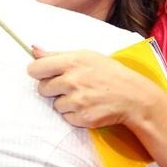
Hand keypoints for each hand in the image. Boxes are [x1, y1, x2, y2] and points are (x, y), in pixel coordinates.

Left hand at [27, 47, 159, 129]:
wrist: (133, 96)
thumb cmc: (108, 73)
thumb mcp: (86, 56)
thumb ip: (57, 54)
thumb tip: (33, 49)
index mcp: (72, 61)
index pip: (35, 69)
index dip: (38, 72)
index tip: (46, 74)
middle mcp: (72, 80)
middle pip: (42, 89)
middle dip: (53, 89)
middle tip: (71, 86)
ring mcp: (77, 100)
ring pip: (55, 104)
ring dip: (66, 102)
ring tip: (84, 96)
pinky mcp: (82, 117)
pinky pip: (66, 117)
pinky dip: (74, 114)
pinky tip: (88, 106)